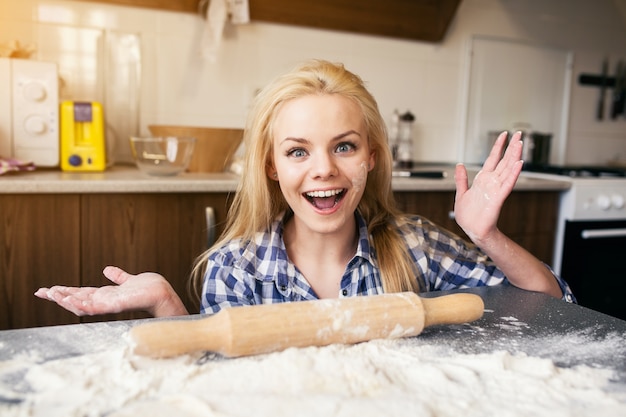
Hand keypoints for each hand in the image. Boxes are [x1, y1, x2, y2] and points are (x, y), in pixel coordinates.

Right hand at [34, 266, 188, 317]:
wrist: (162, 293)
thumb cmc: (149, 288)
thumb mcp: (129, 280)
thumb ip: (118, 276)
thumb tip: (107, 269)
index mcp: (106, 295)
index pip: (80, 293)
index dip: (64, 291)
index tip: (48, 289)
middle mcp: (104, 301)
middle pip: (76, 299)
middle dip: (58, 296)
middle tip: (40, 292)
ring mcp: (108, 304)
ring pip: (81, 304)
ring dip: (65, 299)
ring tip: (50, 293)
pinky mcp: (116, 305)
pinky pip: (95, 306)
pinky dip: (81, 303)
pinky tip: (69, 299)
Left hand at [454, 131, 522, 243]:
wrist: (472, 230)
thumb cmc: (468, 215)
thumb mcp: (461, 193)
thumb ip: (461, 179)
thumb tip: (460, 164)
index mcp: (483, 180)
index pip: (493, 159)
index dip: (498, 146)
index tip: (504, 135)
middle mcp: (491, 182)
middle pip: (504, 161)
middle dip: (511, 147)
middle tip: (520, 134)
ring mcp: (496, 189)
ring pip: (508, 169)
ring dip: (514, 157)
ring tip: (520, 144)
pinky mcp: (498, 198)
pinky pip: (507, 184)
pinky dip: (513, 174)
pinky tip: (519, 164)